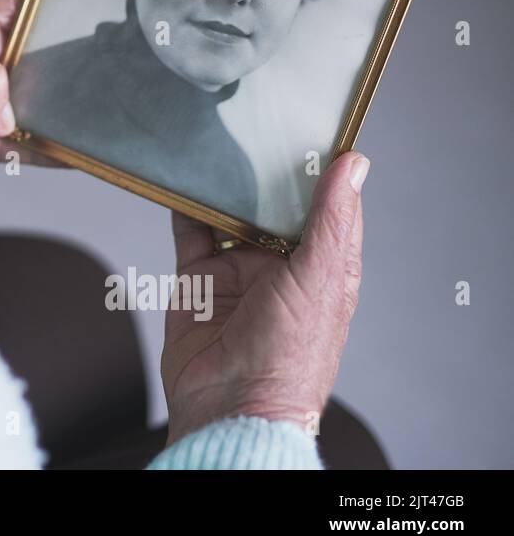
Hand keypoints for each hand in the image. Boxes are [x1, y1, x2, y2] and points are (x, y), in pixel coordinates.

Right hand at [159, 151, 369, 444]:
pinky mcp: (198, 279)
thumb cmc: (289, 359)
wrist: (230, 405)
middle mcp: (279, 268)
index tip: (312, 132)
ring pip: (229, 215)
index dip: (321, 174)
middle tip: (258, 130)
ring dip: (224, 188)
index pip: (326, 210)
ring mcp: (236, 272)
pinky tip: (182, 180)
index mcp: (321, 268)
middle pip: (272, 207)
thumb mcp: (321, 278)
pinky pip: (189, 233)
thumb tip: (353, 165)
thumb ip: (331, 220)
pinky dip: (183, 206)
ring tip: (219, 147)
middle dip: (264, 175)